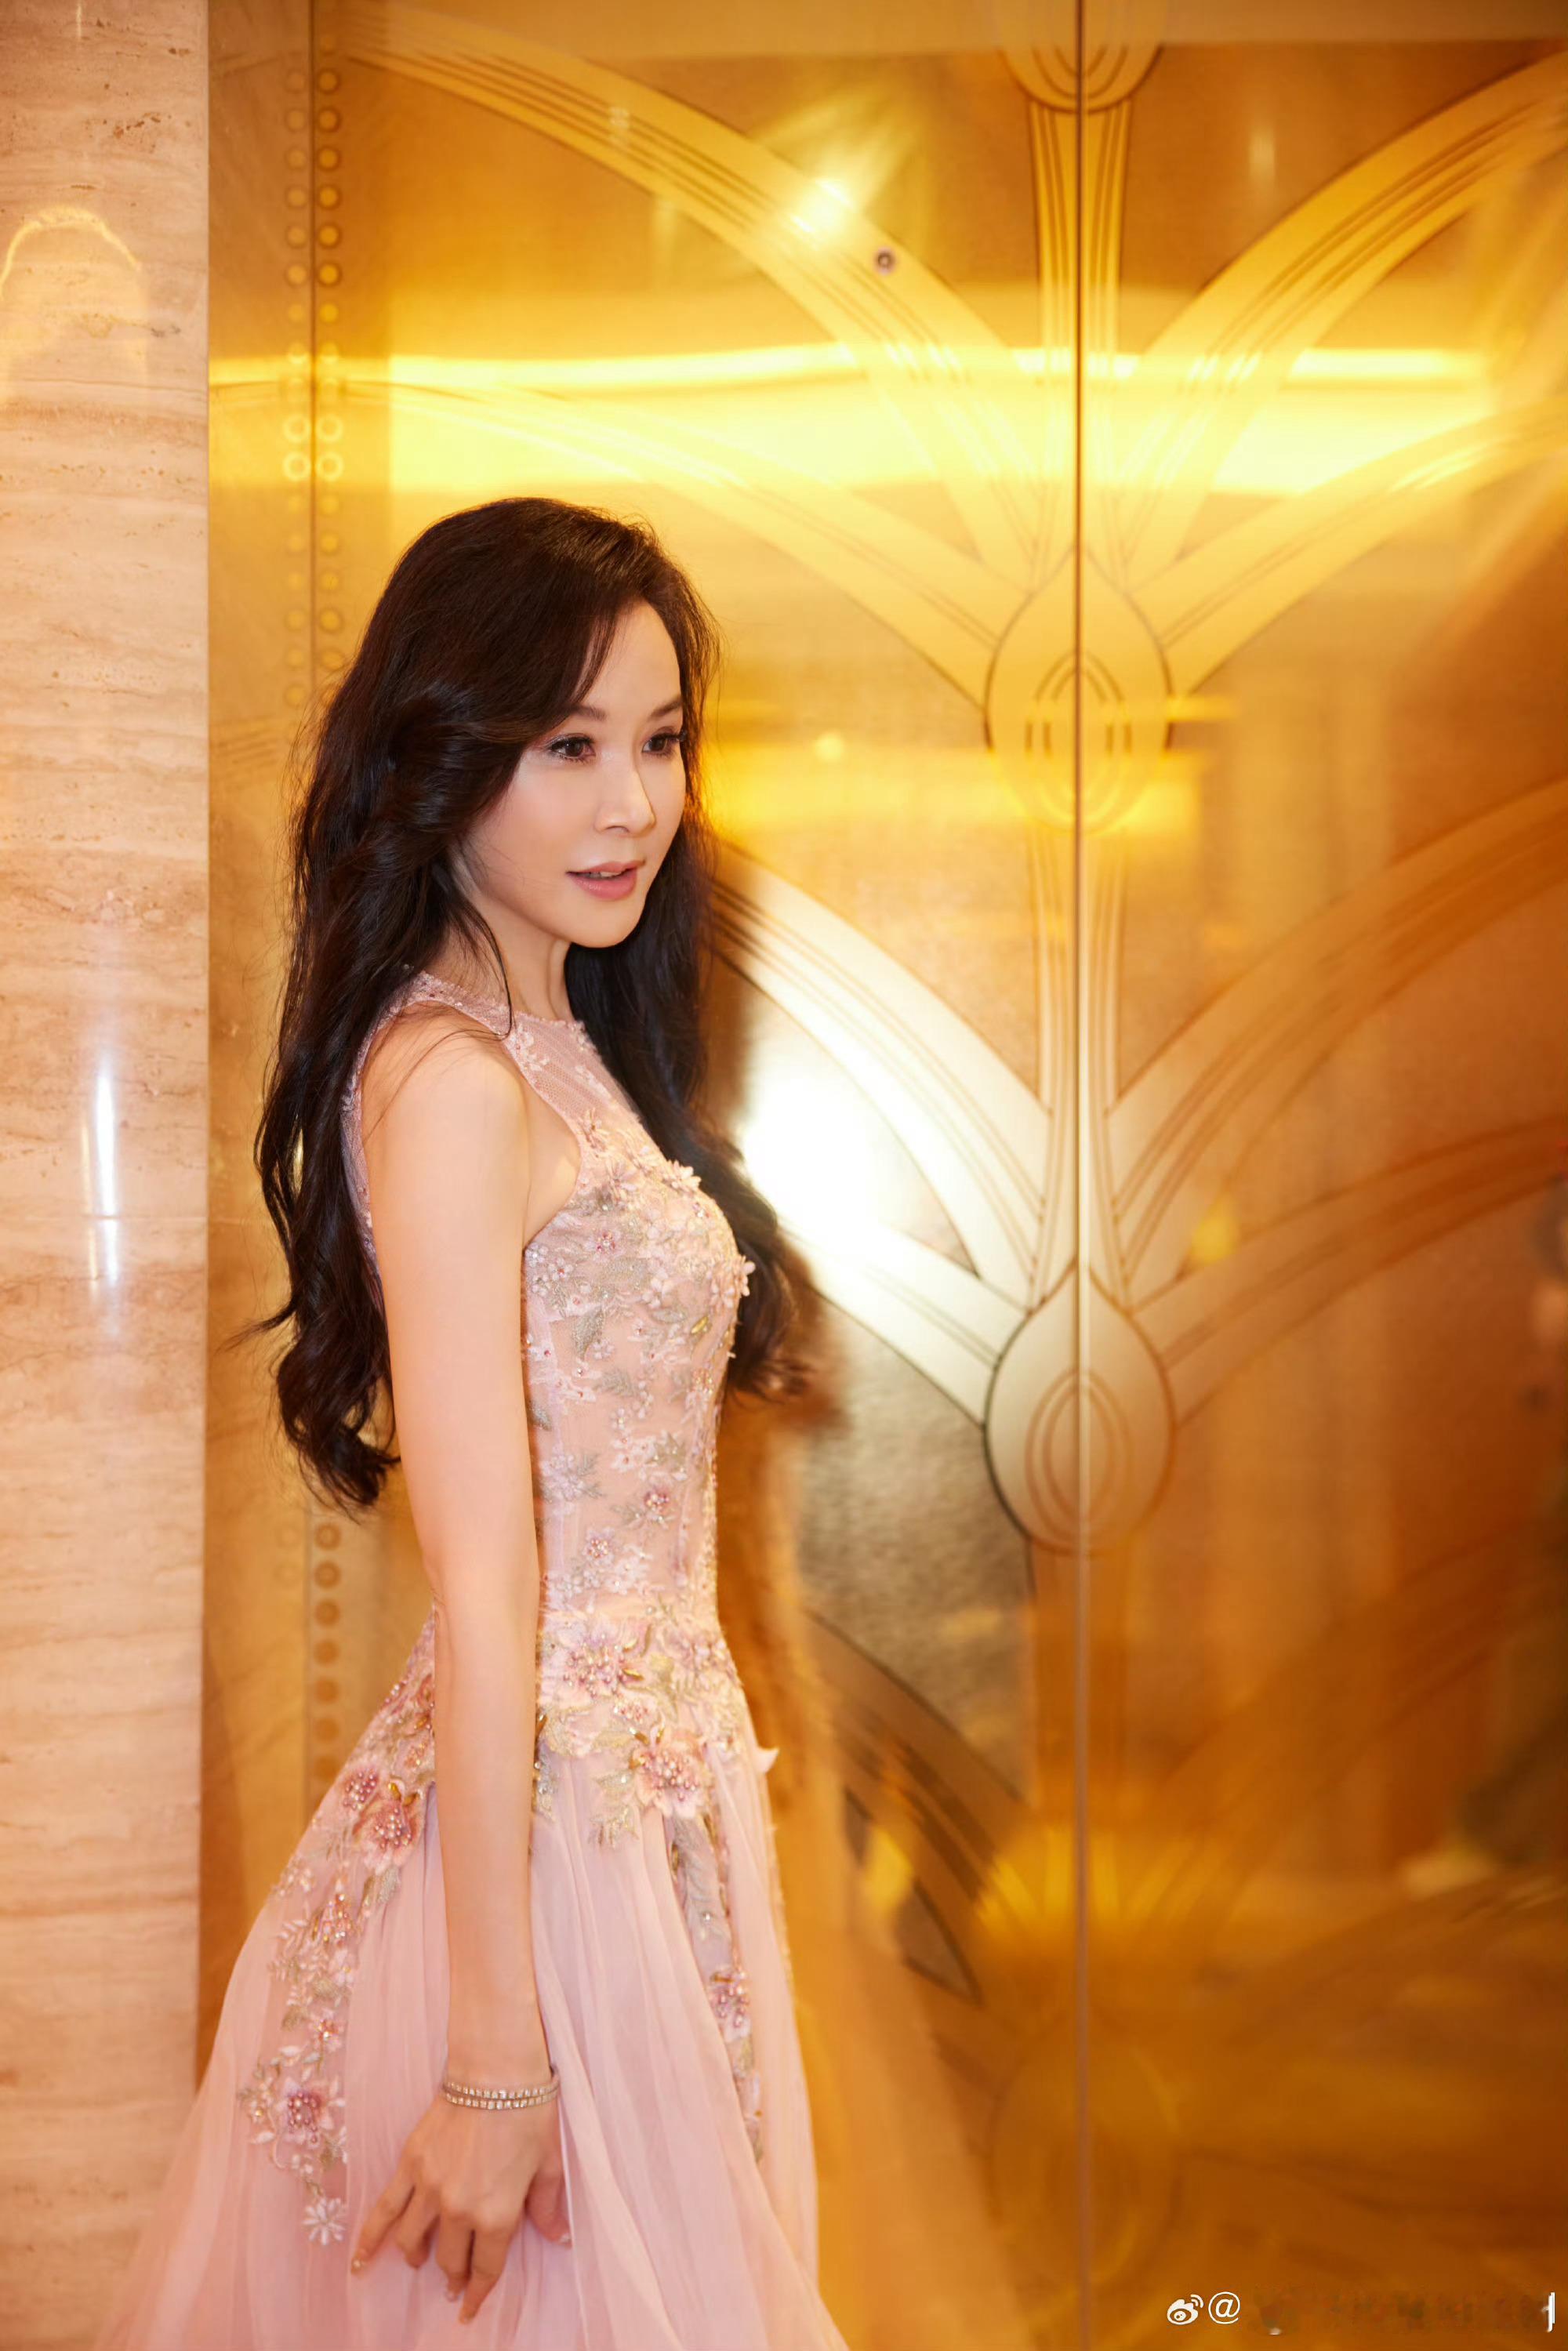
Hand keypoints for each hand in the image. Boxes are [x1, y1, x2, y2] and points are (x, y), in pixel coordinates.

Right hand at [350, 2091, 569, 2324]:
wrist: (496, 2069)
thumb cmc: (530, 2112)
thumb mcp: (549, 2164)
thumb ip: (547, 2206)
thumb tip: (558, 2238)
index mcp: (497, 2214)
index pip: (486, 2268)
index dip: (478, 2292)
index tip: (469, 2309)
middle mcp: (459, 2210)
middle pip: (449, 2259)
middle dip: (452, 2276)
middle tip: (453, 2282)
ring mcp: (430, 2188)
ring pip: (413, 2242)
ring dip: (417, 2259)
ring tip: (421, 2262)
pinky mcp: (410, 2165)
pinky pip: (385, 2210)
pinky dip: (370, 2238)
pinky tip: (360, 2259)